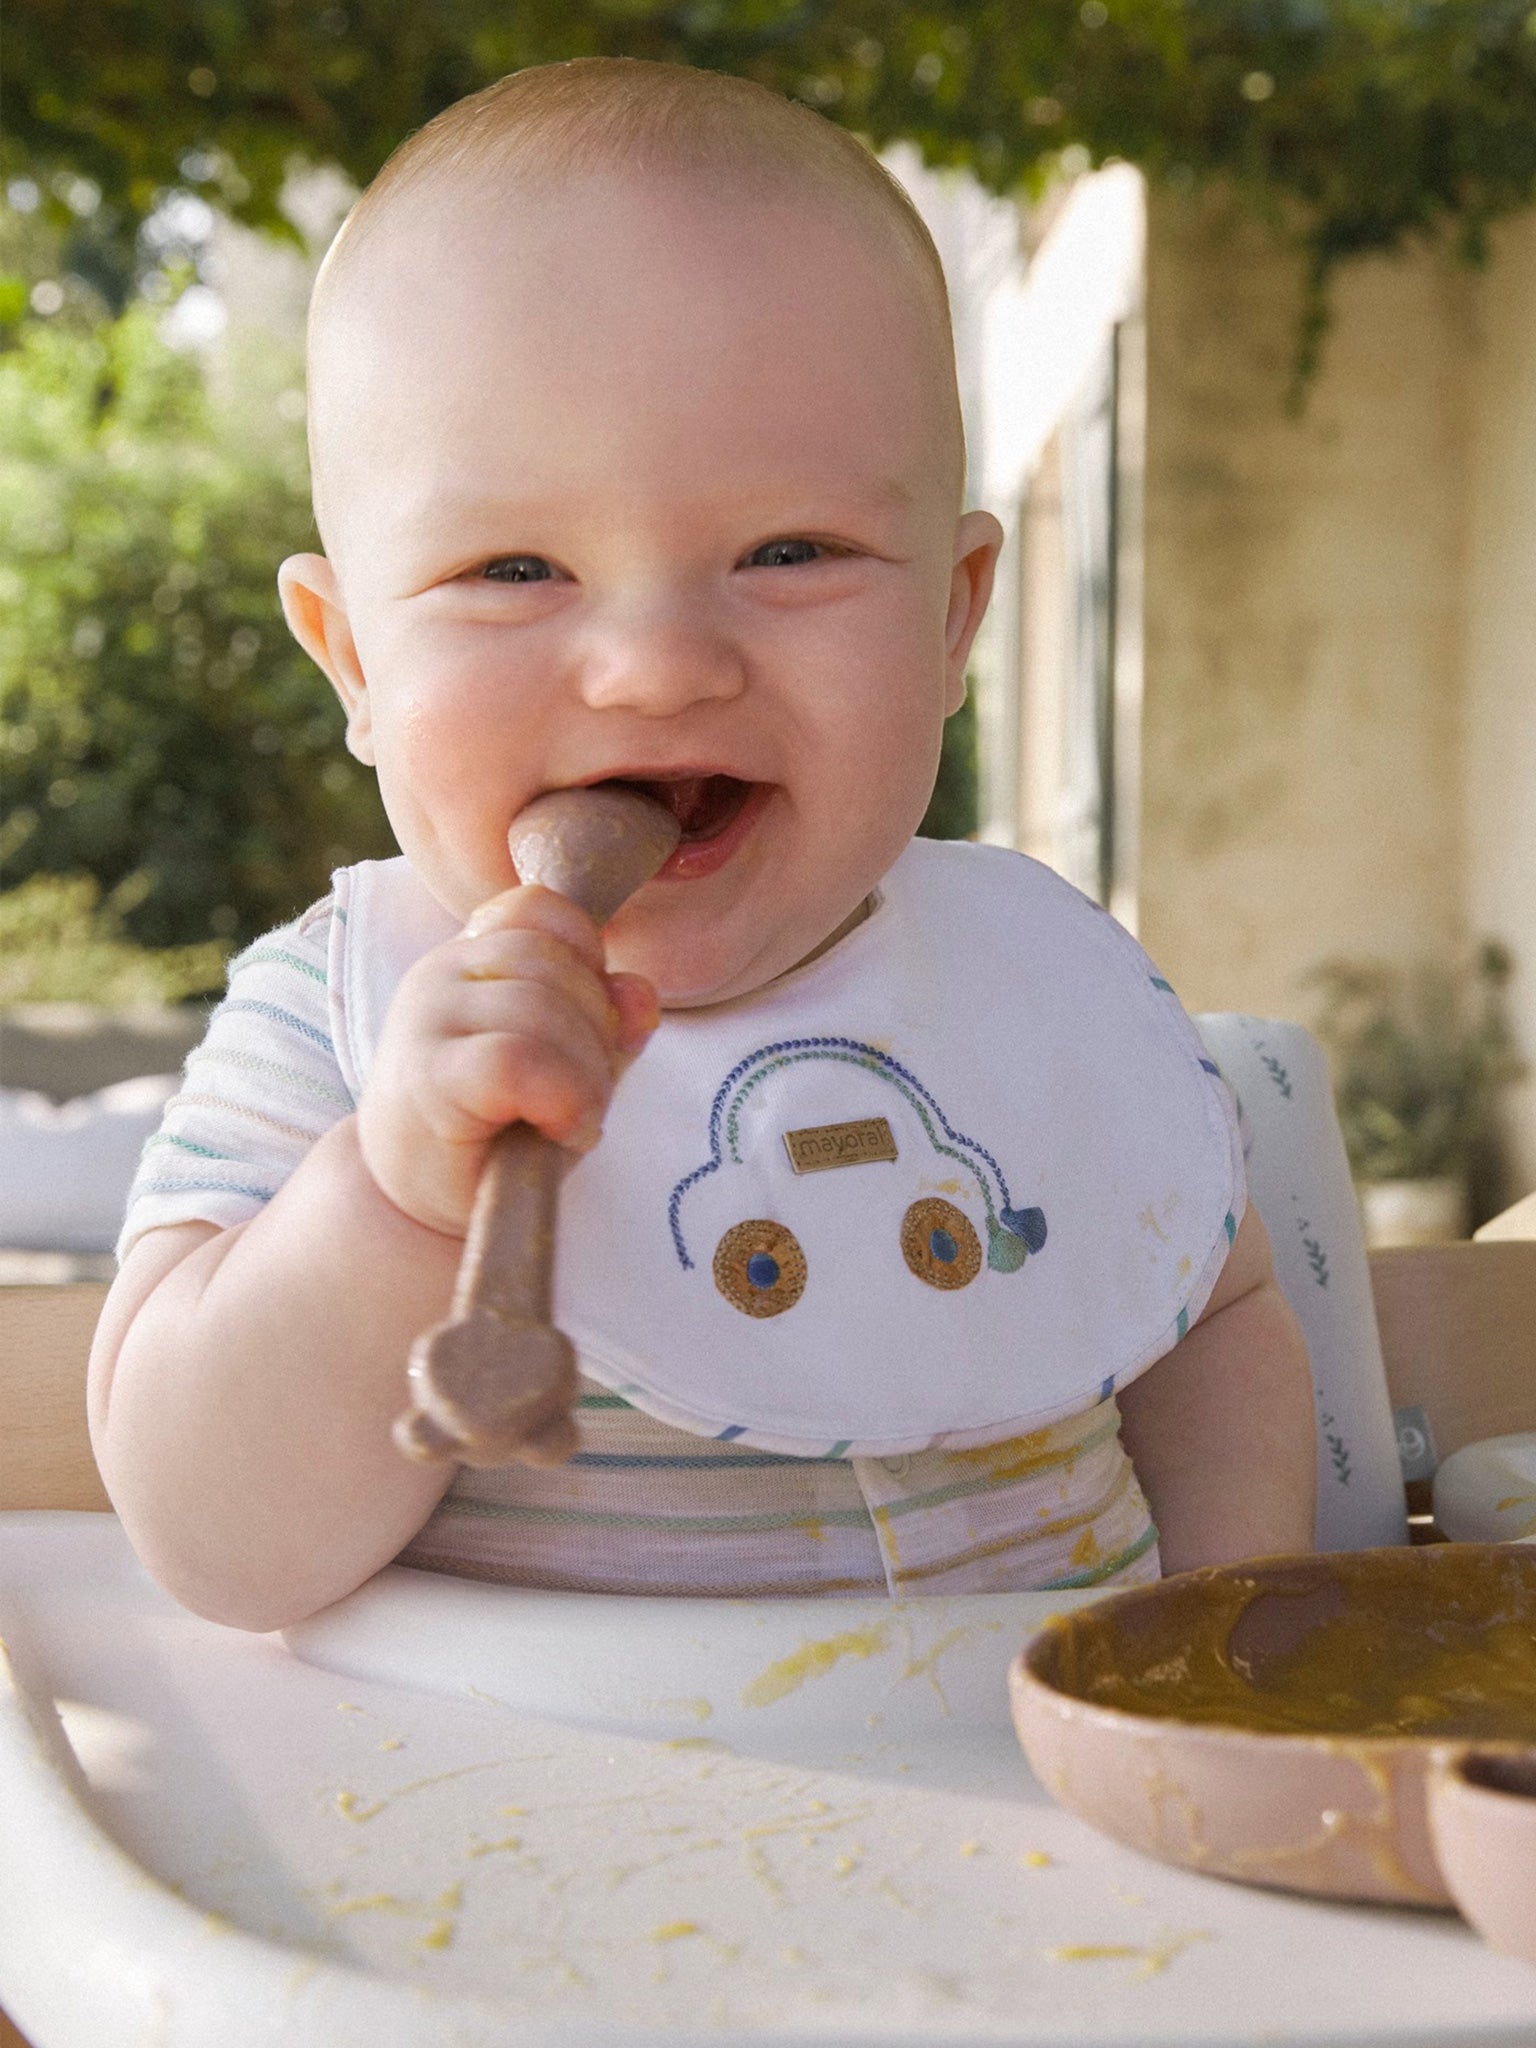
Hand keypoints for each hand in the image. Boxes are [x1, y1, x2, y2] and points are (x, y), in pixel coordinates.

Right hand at [357, 884, 658, 1235]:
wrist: (415, 1209)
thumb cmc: (495, 1133)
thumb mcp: (568, 1066)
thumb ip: (609, 1023)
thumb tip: (639, 993)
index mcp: (470, 955)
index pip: (540, 908)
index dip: (587, 960)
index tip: (582, 1026)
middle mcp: (440, 973)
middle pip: (556, 962)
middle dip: (598, 1033)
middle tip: (582, 1098)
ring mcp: (427, 1020)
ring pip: (544, 1009)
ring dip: (586, 1075)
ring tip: (570, 1120)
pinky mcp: (429, 1077)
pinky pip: (520, 1060)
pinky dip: (564, 1098)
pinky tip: (563, 1131)